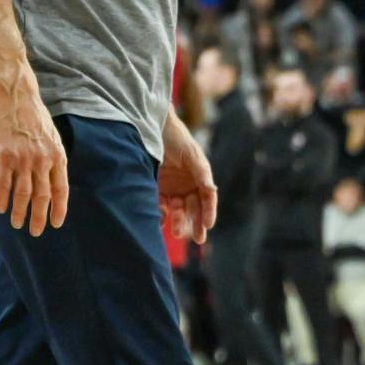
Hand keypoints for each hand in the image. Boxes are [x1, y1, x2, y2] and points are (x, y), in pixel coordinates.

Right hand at [0, 68, 68, 235]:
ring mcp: (23, 159)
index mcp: (57, 156)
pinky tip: (1, 208)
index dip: (58, 209)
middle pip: (42, 196)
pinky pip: (4, 184)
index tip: (55, 224)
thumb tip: (53, 183)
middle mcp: (42, 160)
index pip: (60, 190)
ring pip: (22, 194)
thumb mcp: (52, 137)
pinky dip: (2, 198)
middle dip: (39, 217)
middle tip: (35, 231)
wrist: (16, 98)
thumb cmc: (34, 117)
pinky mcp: (4, 156)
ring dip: (20, 212)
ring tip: (17, 223)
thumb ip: (53, 159)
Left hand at [158, 114, 217, 243]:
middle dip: (196, 223)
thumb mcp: (191, 153)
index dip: (209, 212)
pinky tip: (161, 220)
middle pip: (194, 208)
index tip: (208, 225)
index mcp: (200, 177)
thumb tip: (212, 190)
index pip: (207, 199)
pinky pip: (160, 205)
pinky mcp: (156, 188)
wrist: (151, 126)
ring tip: (175, 231)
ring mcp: (172, 187)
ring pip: (178, 210)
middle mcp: (187, 184)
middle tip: (197, 238)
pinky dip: (161, 214)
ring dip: (179, 221)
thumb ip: (201, 172)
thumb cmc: (176, 138)